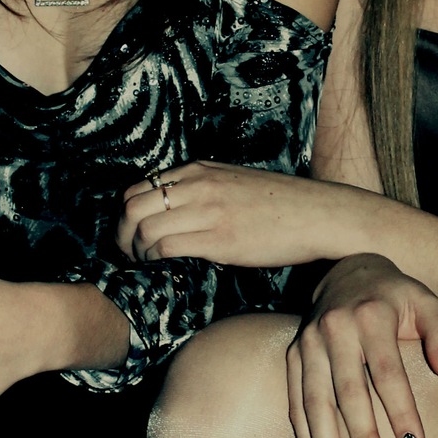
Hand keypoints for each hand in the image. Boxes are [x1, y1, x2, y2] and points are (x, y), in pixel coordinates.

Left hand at [118, 161, 334, 268]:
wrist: (317, 214)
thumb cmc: (278, 203)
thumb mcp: (232, 181)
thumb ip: (201, 189)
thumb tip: (173, 212)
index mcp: (198, 171)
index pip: (139, 187)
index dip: (124, 214)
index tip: (128, 233)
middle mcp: (198, 186)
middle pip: (132, 207)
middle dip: (121, 234)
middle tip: (126, 252)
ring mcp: (209, 212)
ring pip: (145, 228)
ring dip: (137, 251)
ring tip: (145, 262)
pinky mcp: (220, 240)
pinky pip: (168, 248)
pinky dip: (156, 259)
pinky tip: (163, 266)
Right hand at [287, 253, 437, 437]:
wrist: (347, 271)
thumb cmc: (396, 297)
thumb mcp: (427, 302)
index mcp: (371, 316)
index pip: (387, 371)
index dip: (400, 410)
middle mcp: (334, 329)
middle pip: (347, 391)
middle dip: (359, 435)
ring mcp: (308, 343)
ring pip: (314, 401)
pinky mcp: (293, 355)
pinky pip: (295, 400)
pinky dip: (302, 436)